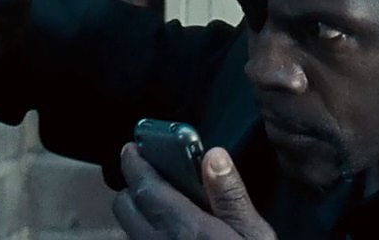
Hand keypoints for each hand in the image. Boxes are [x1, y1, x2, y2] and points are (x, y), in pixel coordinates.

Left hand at [114, 143, 276, 239]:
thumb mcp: (253, 235)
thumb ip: (230, 194)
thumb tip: (213, 155)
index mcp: (187, 229)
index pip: (146, 187)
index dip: (135, 163)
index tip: (132, 149)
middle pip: (125, 208)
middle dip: (132, 187)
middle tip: (147, 174)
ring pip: (129, 231)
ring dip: (137, 213)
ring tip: (158, 205)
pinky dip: (145, 236)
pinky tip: (167, 235)